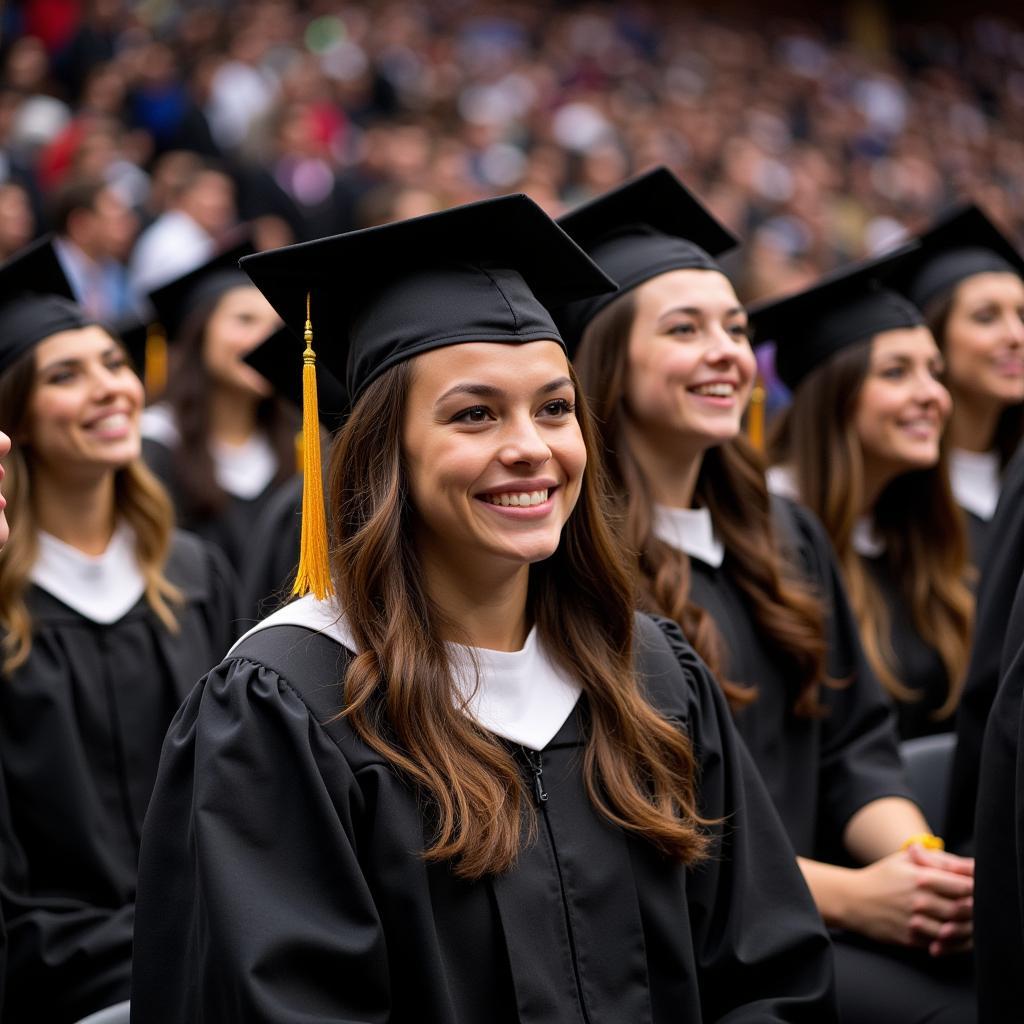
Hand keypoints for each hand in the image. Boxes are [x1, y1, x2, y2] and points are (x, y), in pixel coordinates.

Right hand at [843, 845, 973, 955]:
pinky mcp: (910, 939)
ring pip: (955, 930)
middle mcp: (919, 900)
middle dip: (975, 909)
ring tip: (968, 922)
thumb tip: (967, 864)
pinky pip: (941, 945)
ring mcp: (915, 921)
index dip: (977, 888)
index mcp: (920, 877)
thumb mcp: (904, 859)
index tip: (978, 888)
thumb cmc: (882, 876)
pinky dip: (952, 943)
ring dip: (967, 928)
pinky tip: (953, 935)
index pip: (963, 886)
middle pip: (963, 909)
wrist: (853, 899)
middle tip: (978, 906)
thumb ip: (937, 859)